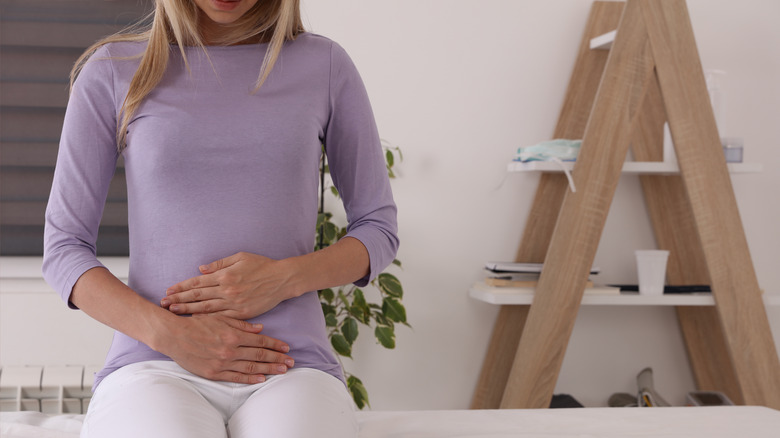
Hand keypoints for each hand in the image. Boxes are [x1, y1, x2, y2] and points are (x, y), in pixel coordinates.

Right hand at [160, 313, 293, 383]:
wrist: (174, 335)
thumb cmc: (197, 323)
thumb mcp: (220, 318)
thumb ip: (242, 324)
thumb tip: (260, 329)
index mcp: (233, 335)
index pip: (260, 341)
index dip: (275, 344)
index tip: (287, 347)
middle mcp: (230, 349)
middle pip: (259, 355)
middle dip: (277, 358)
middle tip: (291, 362)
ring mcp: (222, 362)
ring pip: (251, 368)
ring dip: (269, 369)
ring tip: (282, 370)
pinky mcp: (213, 373)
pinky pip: (235, 377)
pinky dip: (250, 379)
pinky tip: (262, 379)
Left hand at [162, 252, 295, 319]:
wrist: (283, 280)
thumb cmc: (262, 265)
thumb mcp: (241, 257)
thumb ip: (220, 264)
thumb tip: (201, 269)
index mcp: (225, 276)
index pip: (198, 282)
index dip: (182, 287)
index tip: (169, 290)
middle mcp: (227, 290)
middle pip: (198, 296)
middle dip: (179, 300)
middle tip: (164, 303)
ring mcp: (234, 303)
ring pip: (206, 309)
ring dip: (188, 310)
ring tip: (173, 312)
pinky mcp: (242, 313)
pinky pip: (221, 318)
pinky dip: (207, 320)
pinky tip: (195, 322)